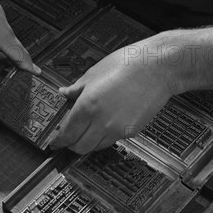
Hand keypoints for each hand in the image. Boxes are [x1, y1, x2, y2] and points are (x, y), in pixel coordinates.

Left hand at [51, 41, 177, 153]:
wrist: (159, 66)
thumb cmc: (128, 64)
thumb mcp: (94, 73)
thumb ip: (76, 88)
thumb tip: (64, 93)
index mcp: (87, 106)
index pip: (67, 134)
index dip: (58, 141)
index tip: (54, 143)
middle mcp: (101, 122)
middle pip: (79, 147)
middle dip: (71, 145)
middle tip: (68, 140)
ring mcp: (117, 129)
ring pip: (95, 147)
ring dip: (87, 143)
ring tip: (86, 132)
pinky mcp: (131, 132)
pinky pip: (112, 140)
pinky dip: (104, 137)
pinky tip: (104, 125)